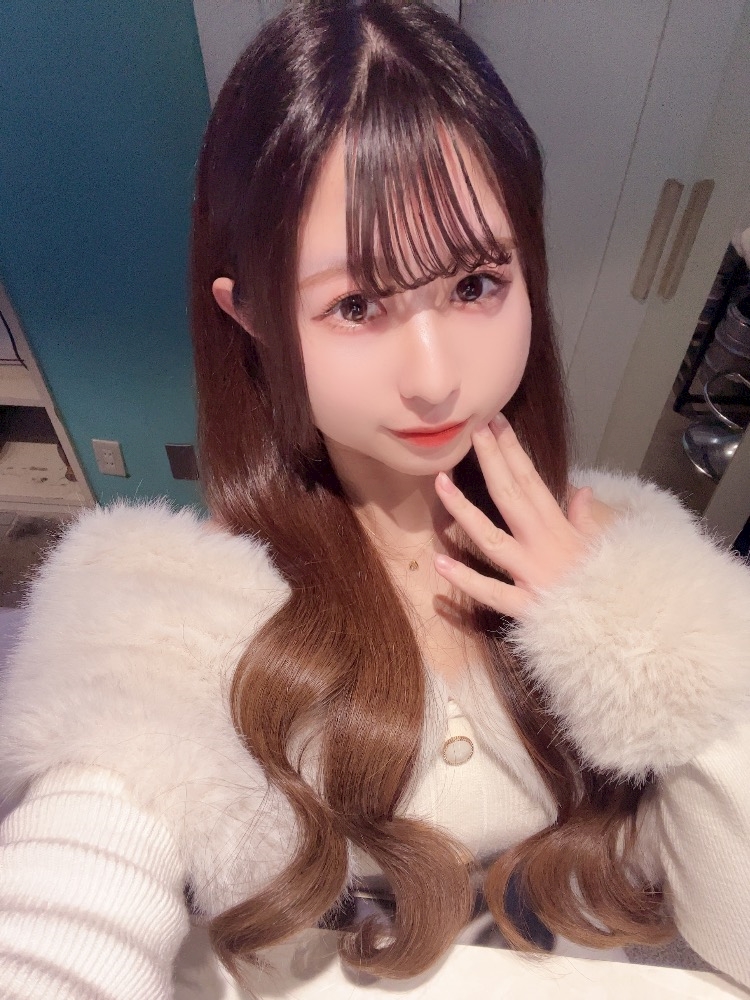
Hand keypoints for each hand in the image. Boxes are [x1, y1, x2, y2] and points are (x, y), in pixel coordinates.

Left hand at [433, 413, 617, 619]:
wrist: (624, 626)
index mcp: (559, 528)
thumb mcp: (603, 545)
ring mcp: (532, 575)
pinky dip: (466, 580)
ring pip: (491, 538)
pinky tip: (439, 564)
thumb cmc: (612, 585)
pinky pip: (493, 593)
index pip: (530, 479)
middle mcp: (543, 545)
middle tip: (470, 430)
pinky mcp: (527, 606)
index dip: (511, 449)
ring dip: (463, 510)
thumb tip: (582, 491)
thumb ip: (586, 518)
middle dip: (490, 460)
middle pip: (510, 496)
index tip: (494, 422)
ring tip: (439, 483)